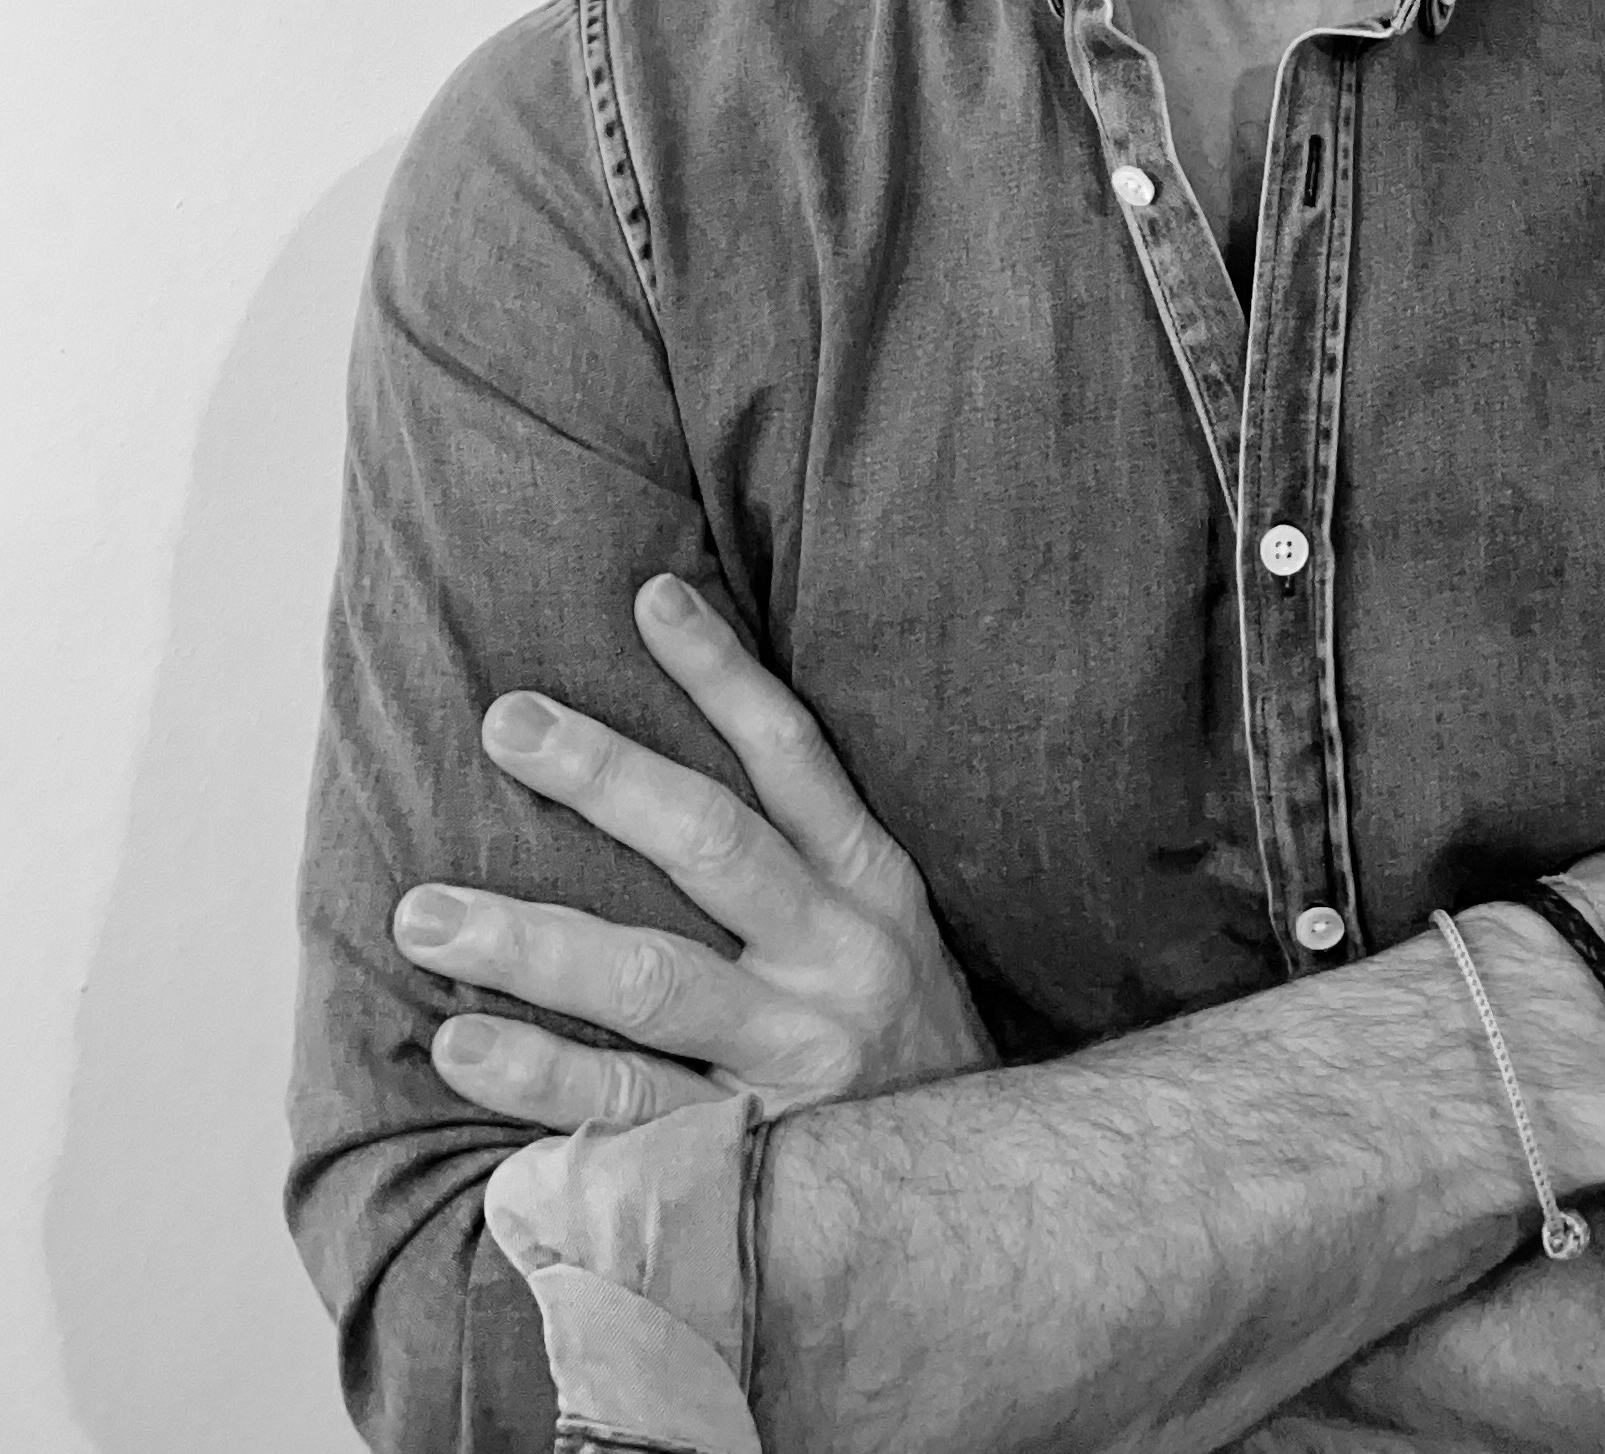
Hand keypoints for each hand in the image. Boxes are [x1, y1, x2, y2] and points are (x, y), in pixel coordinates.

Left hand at [391, 572, 994, 1128]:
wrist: (987, 1203)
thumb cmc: (900, 1047)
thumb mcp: (886, 932)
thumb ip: (802, 857)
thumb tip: (679, 756)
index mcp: (871, 891)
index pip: (792, 755)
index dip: (722, 674)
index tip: (649, 595)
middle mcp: (840, 960)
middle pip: (712, 846)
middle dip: (603, 777)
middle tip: (505, 719)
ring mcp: (797, 1061)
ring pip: (652, 983)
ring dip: (529, 943)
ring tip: (424, 915)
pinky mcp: (756, 1157)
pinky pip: (631, 1115)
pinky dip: (542, 1084)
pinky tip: (463, 1050)